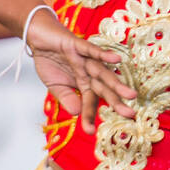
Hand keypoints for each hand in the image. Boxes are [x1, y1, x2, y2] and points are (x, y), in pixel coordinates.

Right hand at [24, 10, 137, 134]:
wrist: (38, 37)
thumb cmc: (49, 60)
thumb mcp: (55, 86)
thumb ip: (67, 99)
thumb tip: (76, 114)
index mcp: (84, 83)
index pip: (89, 102)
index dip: (89, 116)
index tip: (90, 132)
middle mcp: (89, 71)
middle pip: (105, 88)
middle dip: (117, 101)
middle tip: (131, 115)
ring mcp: (85, 58)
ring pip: (102, 71)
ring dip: (116, 82)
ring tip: (130, 94)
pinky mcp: (78, 45)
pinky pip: (92, 50)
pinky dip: (103, 54)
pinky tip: (116, 59)